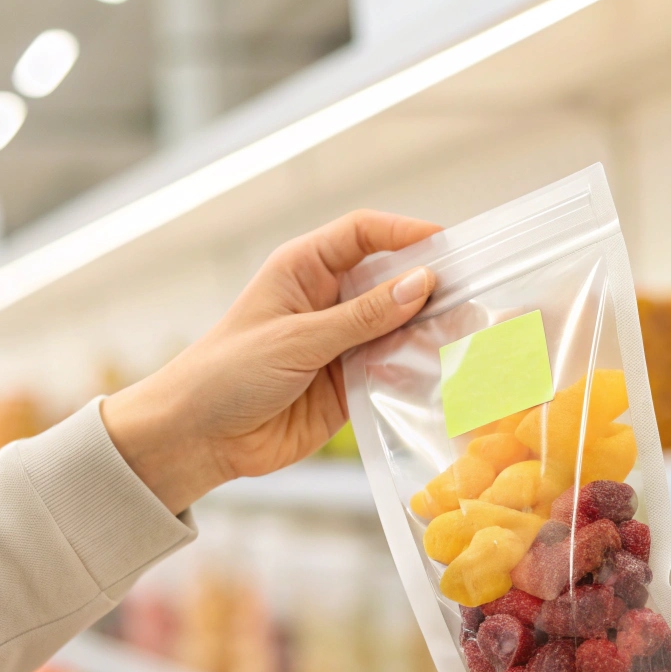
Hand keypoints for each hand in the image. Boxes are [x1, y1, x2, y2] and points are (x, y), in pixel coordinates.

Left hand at [102, 210, 441, 511]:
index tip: (447, 244)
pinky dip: (416, 371)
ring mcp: (340, 343)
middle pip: (390, 280)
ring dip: (429, 331)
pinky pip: (392, 370)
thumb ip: (361, 317)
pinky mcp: (349, 385)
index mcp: (303, 270)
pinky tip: (440, 372)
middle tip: (472, 295)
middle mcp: (326, 301)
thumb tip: (420, 284)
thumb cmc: (226, 374)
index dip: (405, 232)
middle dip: (430, 286)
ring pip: (398, 327)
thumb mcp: (296, 340)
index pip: (363, 234)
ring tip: (467, 335)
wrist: (198, 438)